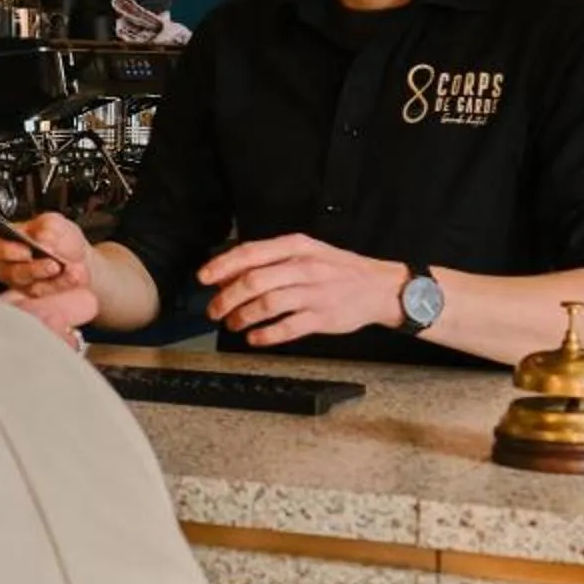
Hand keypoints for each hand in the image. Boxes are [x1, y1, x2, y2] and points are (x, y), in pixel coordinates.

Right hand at [0, 213, 97, 340]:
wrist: (82, 260)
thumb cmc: (63, 240)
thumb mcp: (57, 224)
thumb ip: (48, 227)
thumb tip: (41, 238)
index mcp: (8, 239)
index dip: (6, 250)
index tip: (27, 250)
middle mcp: (9, 262)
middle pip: (5, 271)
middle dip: (29, 268)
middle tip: (49, 262)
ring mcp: (20, 281)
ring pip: (24, 284)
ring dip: (44, 274)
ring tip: (58, 266)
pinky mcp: (32, 294)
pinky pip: (40, 292)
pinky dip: (56, 283)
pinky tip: (67, 275)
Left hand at [199, 234, 402, 347]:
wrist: (380, 287)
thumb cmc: (338, 269)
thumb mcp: (307, 252)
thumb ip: (270, 260)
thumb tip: (230, 273)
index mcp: (297, 246)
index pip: (251, 253)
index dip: (222, 266)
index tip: (203, 278)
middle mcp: (304, 267)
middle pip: (253, 281)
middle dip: (226, 297)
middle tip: (214, 309)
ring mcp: (314, 293)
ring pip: (267, 304)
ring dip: (242, 316)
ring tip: (232, 323)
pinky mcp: (322, 318)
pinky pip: (286, 328)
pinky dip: (265, 335)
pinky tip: (254, 338)